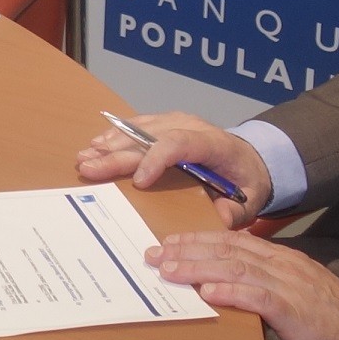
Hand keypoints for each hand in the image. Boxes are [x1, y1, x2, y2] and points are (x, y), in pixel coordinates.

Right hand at [73, 111, 270, 226]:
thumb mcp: (250, 200)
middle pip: (149, 137)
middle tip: (89, 168)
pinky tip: (98, 142)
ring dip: (110, 143)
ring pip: (139, 128)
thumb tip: (220, 217)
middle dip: (117, 154)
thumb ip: (235, 211)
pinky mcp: (168, 123)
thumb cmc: (248, 180)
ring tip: (85, 156)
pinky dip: (117, 134)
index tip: (139, 182)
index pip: (179, 143)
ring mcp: (178, 122)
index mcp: (212, 144)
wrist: (253, 157)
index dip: (156, 159)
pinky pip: (139, 124)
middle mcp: (192, 127)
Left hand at [148, 231, 338, 339]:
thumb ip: (271, 287)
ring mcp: (292, 286)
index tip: (170, 243)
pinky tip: (207, 291)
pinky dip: (231, 291)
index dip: (200, 241)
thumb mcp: (301, 298)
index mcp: (287, 260)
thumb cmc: (336, 327)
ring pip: (237, 267)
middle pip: (229, 250)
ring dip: (198, 267)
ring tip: (169, 270)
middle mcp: (286, 266)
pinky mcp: (296, 311)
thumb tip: (232, 286)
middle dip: (188, 250)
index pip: (235, 242)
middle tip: (155, 255)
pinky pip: (259, 296)